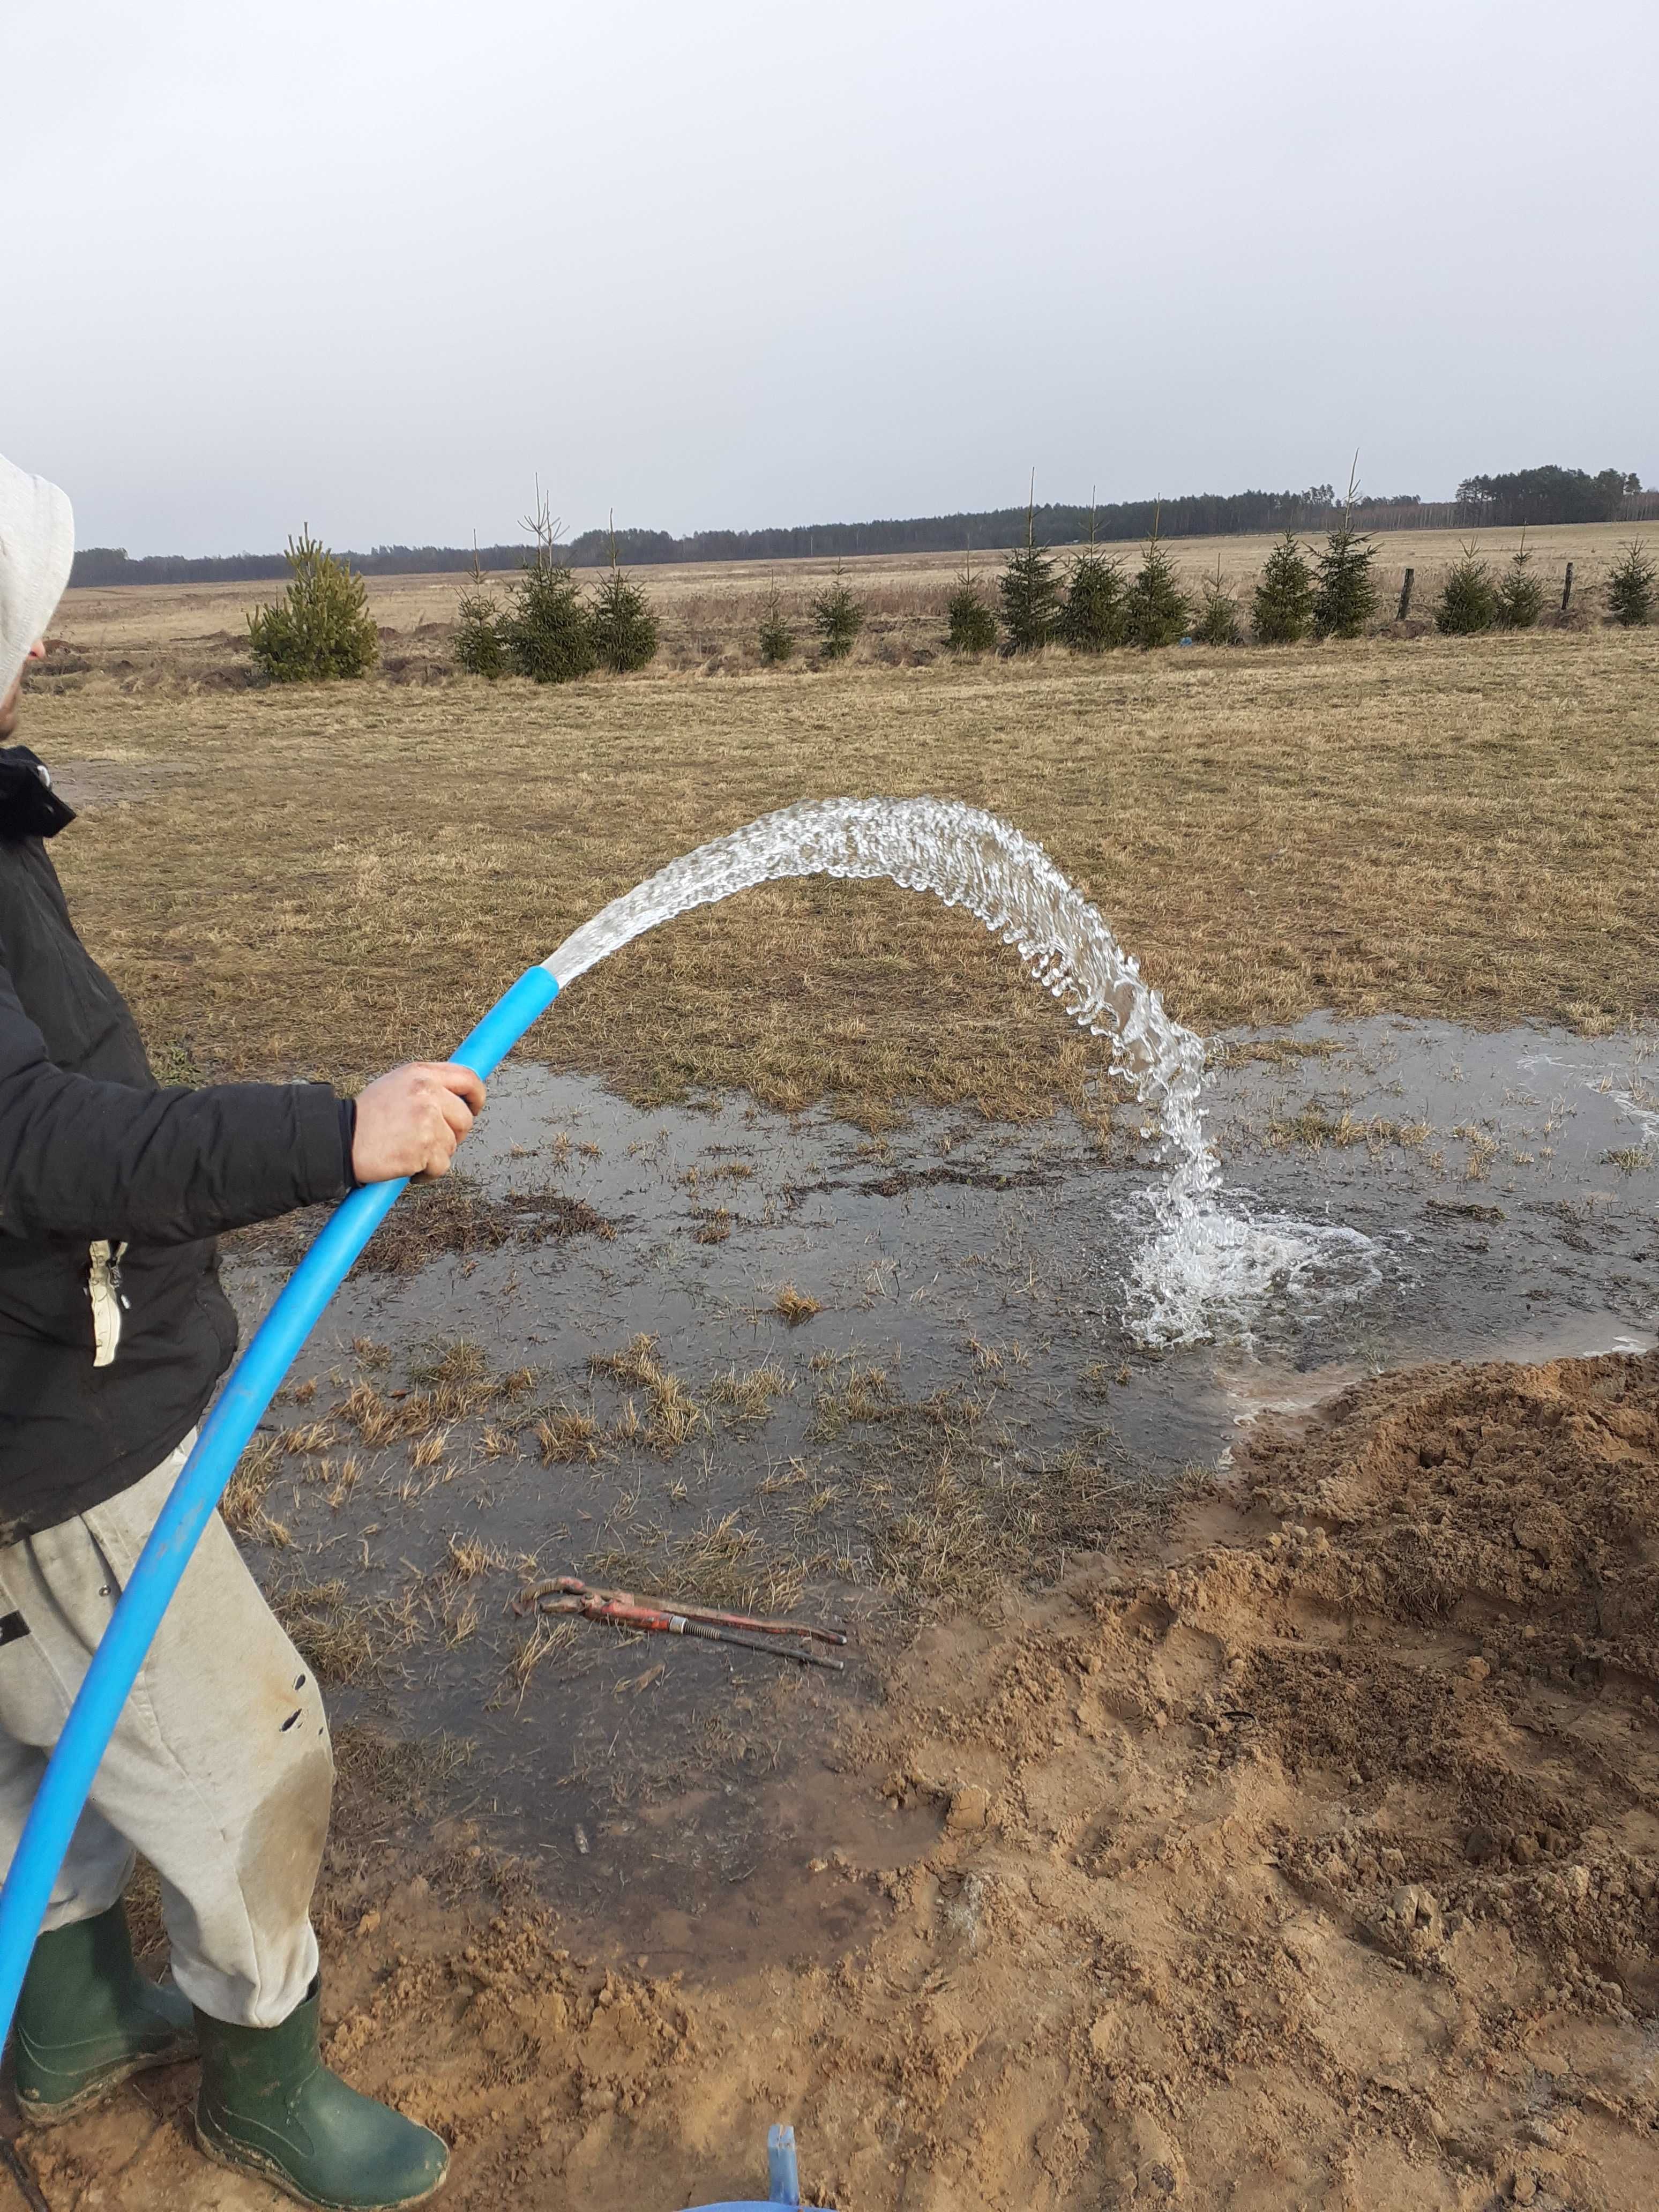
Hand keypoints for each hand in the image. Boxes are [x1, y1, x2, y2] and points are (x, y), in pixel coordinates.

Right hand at [351, 1063, 485, 1183]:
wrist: (338, 1140)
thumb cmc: (365, 1118)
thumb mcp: (396, 1086)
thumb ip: (426, 1087)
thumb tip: (457, 1097)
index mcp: (421, 1073)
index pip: (468, 1078)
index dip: (477, 1096)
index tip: (474, 1109)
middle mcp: (427, 1092)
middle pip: (465, 1118)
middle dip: (453, 1135)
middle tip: (428, 1142)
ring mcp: (427, 1119)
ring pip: (453, 1144)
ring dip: (435, 1155)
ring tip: (408, 1152)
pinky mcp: (425, 1147)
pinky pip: (441, 1166)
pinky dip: (426, 1173)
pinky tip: (406, 1166)